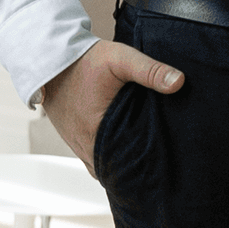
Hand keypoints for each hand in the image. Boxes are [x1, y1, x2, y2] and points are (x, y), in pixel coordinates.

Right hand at [38, 37, 183, 176]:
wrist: (50, 58)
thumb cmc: (83, 60)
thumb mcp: (121, 59)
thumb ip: (150, 70)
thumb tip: (178, 82)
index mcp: (95, 134)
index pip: (124, 166)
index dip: (144, 167)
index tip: (162, 163)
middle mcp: (84, 146)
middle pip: (115, 170)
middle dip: (135, 167)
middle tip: (158, 162)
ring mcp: (77, 144)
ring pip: (103, 165)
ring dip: (120, 162)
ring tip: (143, 157)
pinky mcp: (74, 138)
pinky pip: (94, 156)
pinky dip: (108, 154)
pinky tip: (122, 146)